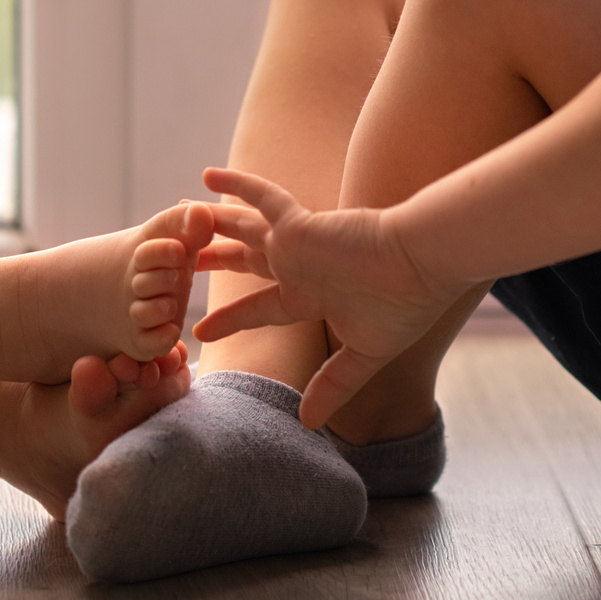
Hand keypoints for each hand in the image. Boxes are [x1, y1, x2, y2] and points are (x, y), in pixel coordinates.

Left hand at [193, 165, 464, 430]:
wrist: (425, 266)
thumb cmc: (404, 308)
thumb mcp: (364, 355)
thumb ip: (333, 384)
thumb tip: (308, 424)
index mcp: (310, 296)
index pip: (259, 309)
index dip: (229, 319)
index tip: (200, 331)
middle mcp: (298, 267)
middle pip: (243, 261)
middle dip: (212, 260)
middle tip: (176, 261)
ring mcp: (296, 244)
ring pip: (241, 229)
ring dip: (211, 224)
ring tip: (177, 214)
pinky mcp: (299, 224)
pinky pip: (260, 199)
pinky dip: (236, 186)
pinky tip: (208, 175)